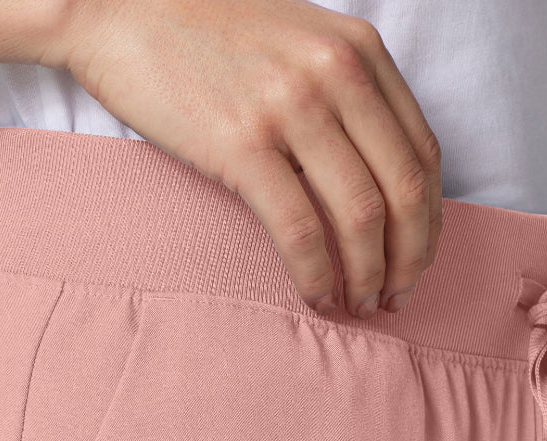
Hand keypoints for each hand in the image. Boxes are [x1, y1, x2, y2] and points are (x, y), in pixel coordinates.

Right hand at [44, 0, 442, 317]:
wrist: (119, 6)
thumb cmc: (204, 35)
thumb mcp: (299, 45)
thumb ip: (345, 96)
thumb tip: (374, 180)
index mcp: (360, 51)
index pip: (423, 154)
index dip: (428, 223)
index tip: (415, 260)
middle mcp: (337, 74)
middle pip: (404, 192)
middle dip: (408, 260)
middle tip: (395, 298)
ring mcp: (291, 107)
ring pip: (361, 217)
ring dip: (368, 276)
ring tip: (359, 304)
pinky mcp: (243, 143)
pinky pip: (301, 230)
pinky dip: (317, 276)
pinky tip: (316, 296)